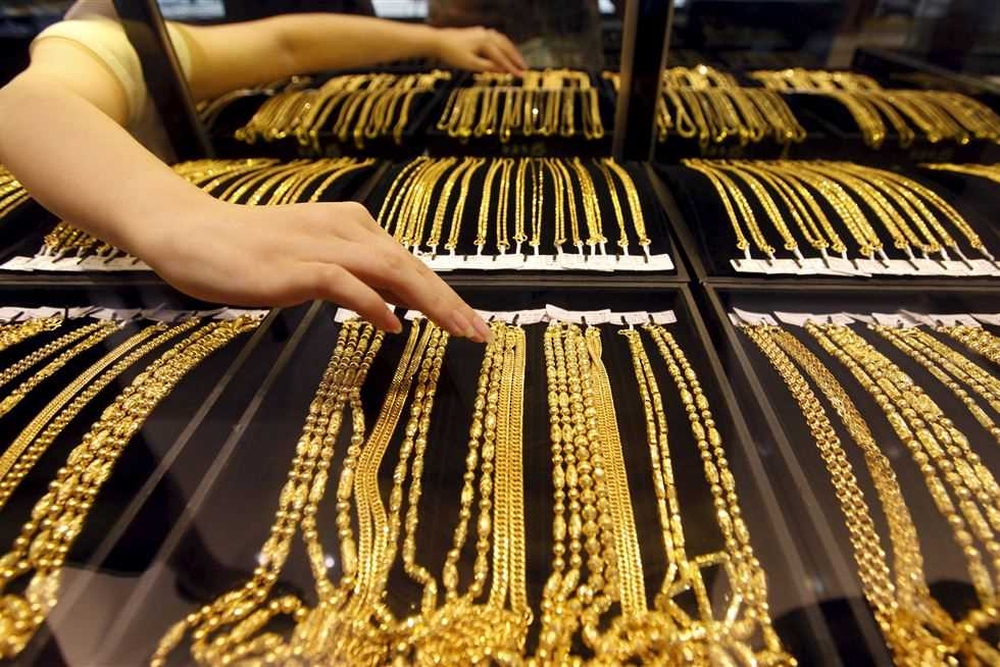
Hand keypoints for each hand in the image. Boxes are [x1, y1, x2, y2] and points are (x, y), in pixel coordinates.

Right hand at [138, 198, 491, 341]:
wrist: (191, 233)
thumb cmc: (251, 252)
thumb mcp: (314, 260)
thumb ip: (355, 277)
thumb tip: (396, 307)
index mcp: (352, 225)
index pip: (409, 263)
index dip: (444, 293)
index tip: (471, 322)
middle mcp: (344, 229)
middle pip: (410, 267)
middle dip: (450, 301)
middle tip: (480, 333)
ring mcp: (320, 245)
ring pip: (391, 272)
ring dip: (430, 302)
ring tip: (458, 330)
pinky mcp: (295, 265)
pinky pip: (345, 284)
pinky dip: (373, 304)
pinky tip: (394, 325)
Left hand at [434, 26, 525, 74]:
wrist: (439, 41)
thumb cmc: (452, 54)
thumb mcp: (470, 64)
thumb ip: (487, 67)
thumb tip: (502, 70)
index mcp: (485, 42)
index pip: (502, 58)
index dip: (512, 68)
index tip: (521, 77)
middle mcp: (487, 34)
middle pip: (506, 47)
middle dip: (516, 59)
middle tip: (525, 69)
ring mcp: (484, 32)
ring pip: (503, 41)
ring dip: (512, 51)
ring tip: (519, 62)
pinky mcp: (481, 32)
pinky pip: (497, 39)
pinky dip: (504, 46)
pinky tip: (507, 51)